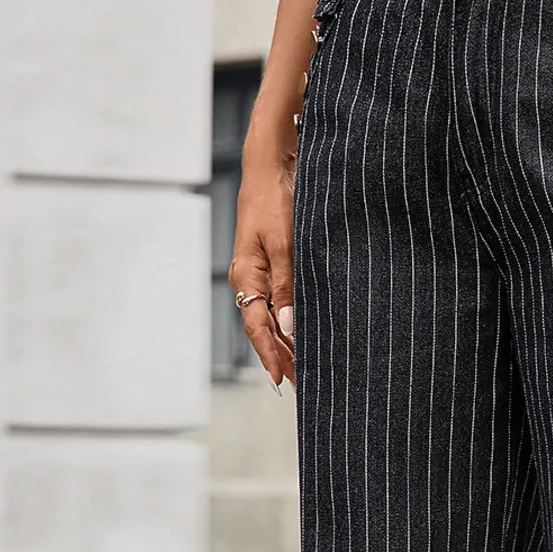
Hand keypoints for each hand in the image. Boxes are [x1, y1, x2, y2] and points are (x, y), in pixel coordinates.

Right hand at [229, 161, 296, 390]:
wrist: (271, 164)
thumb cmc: (276, 198)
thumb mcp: (286, 243)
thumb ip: (287, 286)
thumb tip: (288, 326)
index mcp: (247, 276)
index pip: (256, 328)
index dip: (269, 356)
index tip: (281, 381)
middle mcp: (249, 279)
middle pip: (264, 329)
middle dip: (282, 358)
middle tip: (303, 387)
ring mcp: (259, 272)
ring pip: (271, 318)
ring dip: (287, 343)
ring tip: (305, 370)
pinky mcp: (271, 264)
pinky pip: (278, 302)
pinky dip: (290, 321)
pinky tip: (304, 334)